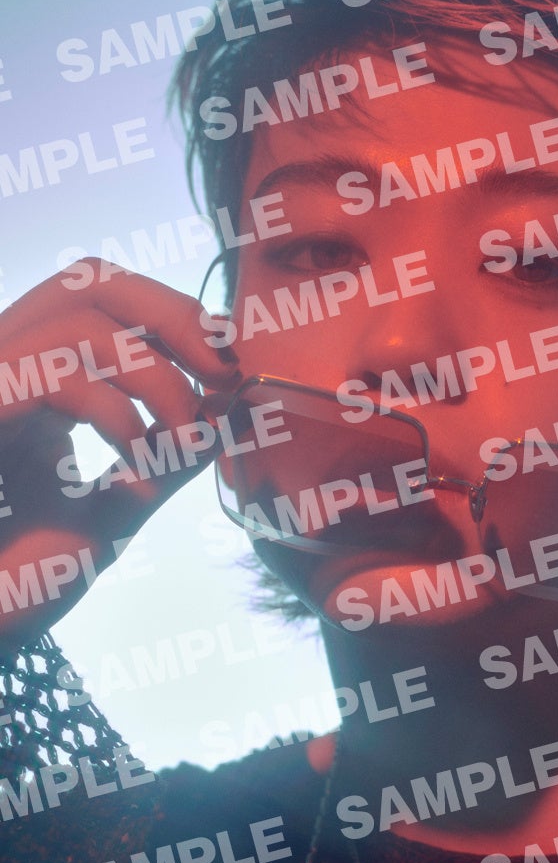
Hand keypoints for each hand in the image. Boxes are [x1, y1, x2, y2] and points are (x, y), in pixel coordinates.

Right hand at [0, 260, 238, 645]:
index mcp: (36, 384)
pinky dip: (117, 407)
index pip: (105, 302)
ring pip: (80, 315)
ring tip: (181, 437)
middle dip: (176, 315)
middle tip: (225, 370)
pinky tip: (135, 456)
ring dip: (158, 373)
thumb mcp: (110, 512)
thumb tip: (221, 418)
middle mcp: (7, 369)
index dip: (177, 315)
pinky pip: (55, 370)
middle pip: (90, 280)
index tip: (230, 362)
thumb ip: (161, 465)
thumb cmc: (16, 582)